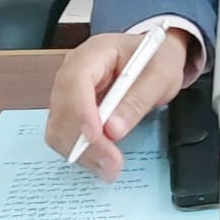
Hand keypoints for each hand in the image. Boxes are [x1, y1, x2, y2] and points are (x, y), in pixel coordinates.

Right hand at [45, 29, 190, 180]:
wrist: (156, 57)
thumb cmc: (158, 59)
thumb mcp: (160, 75)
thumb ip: (138, 100)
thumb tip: (112, 130)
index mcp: (95, 52)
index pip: (76, 81)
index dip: (82, 111)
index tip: (98, 136)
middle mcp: (72, 70)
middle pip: (64, 108)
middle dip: (84, 140)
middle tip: (111, 165)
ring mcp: (68, 91)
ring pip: (59, 127)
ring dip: (81, 151)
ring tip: (109, 168)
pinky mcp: (70, 110)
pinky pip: (65, 134)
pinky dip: (81, 150)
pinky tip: (101, 160)